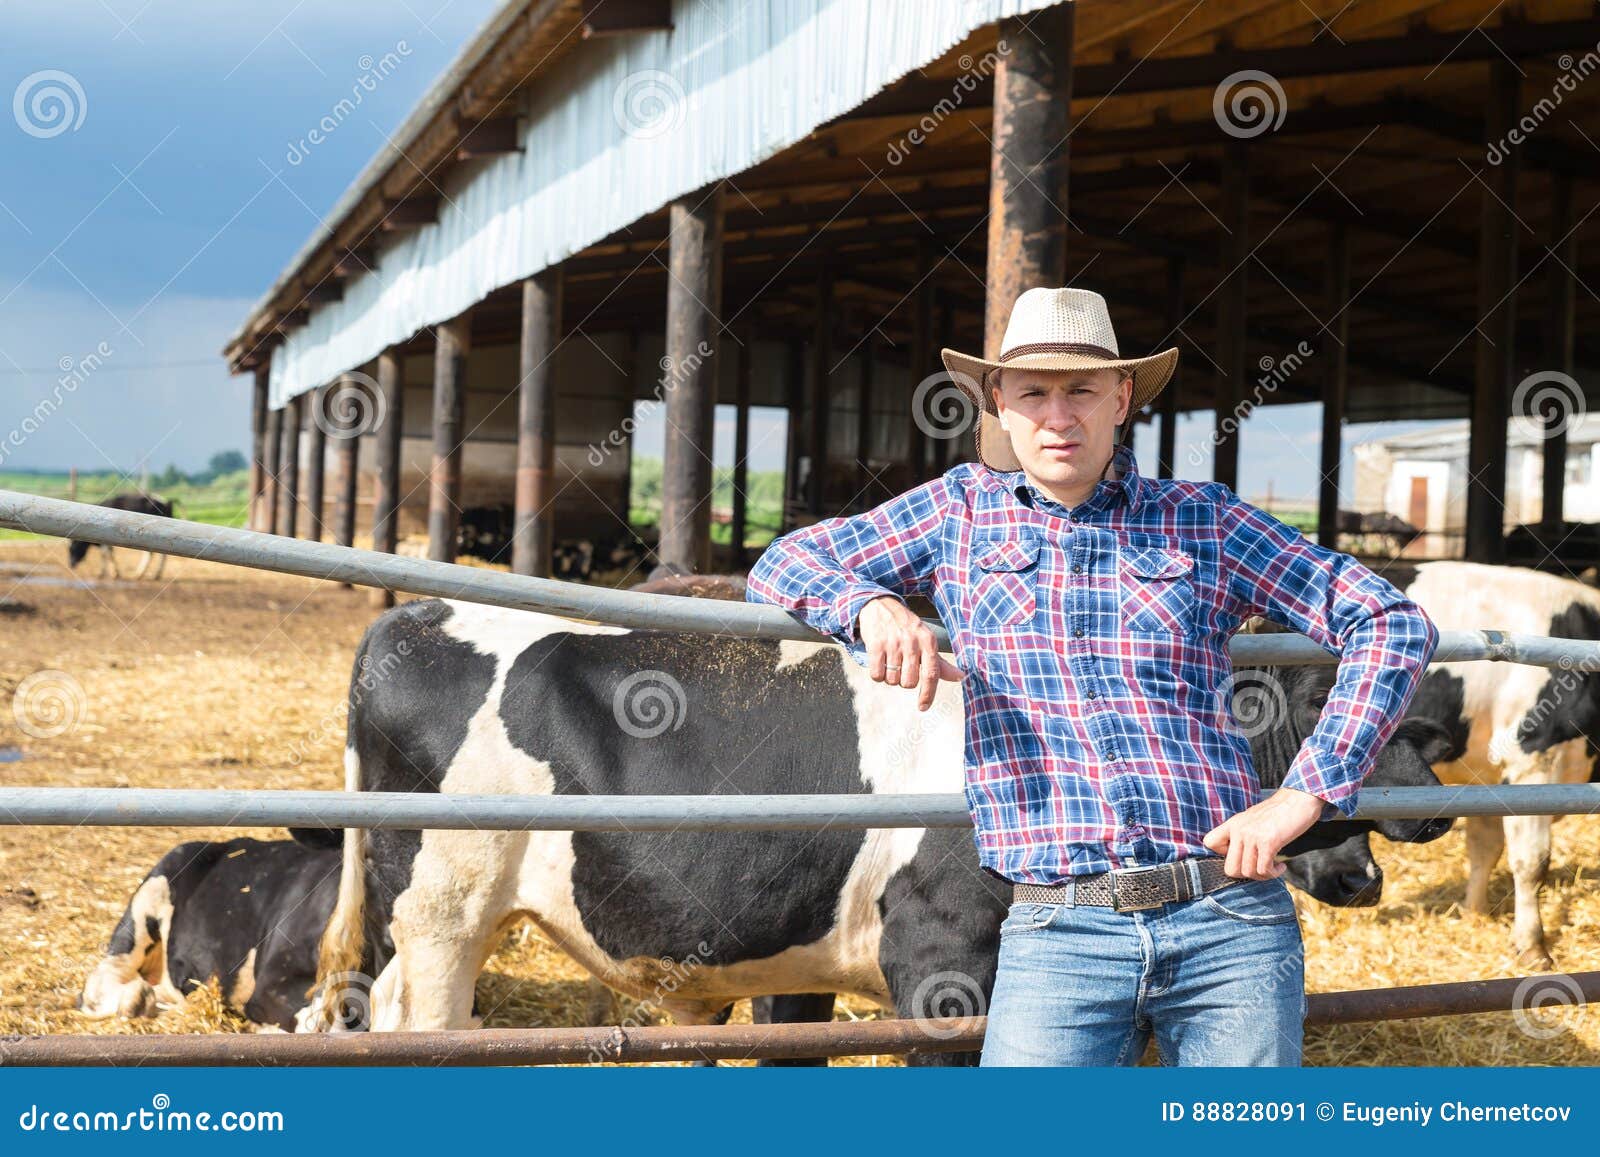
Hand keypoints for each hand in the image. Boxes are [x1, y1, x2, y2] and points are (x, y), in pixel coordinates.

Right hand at [856, 595, 963, 710]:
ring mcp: (893, 643)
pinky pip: (877, 674)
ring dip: (890, 677)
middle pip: (910, 682)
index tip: (923, 707)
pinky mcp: (875, 645)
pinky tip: (880, 662)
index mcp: (928, 641)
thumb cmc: (906, 628)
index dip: (928, 694)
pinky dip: (877, 674)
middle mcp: (912, 641)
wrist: (880, 606)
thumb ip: (941, 662)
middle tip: (901, 667)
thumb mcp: (926, 640)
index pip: (932, 674)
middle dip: (904, 681)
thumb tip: (961, 677)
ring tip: (890, 661)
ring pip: (892, 680)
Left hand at [1201, 787, 1326, 879]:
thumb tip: (1239, 856)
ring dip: (1263, 876)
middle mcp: (1239, 830)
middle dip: (1246, 875)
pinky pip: (1264, 870)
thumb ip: (1242, 833)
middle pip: (1230, 869)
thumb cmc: (1278, 812)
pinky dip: (1273, 874)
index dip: (1223, 854)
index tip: (1241, 854)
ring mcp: (1252, 836)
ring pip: (1248, 873)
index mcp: (1233, 823)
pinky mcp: (1268, 842)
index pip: (1209, 842)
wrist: (1298, 799)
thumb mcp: (1252, 819)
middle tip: (1259, 869)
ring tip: (1273, 868)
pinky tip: (1281, 867)